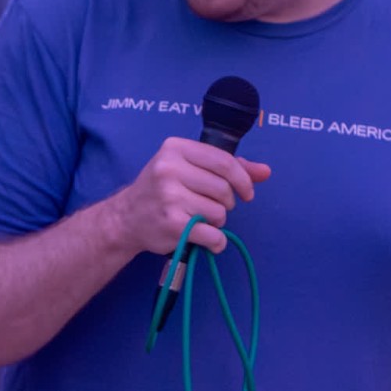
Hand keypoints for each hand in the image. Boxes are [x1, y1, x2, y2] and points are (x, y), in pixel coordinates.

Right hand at [113, 137, 271, 255]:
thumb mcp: (187, 168)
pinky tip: (205, 239)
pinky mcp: (173, 224)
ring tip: (198, 220)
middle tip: (211, 207)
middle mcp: (170, 169)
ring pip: (220, 213)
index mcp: (175, 148)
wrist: (125, 218)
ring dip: (216, 222)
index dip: (243, 180)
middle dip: (226, 203)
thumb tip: (266, 171)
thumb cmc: (160, 190)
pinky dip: (215, 242)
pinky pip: (213, 235)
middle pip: (224, 189)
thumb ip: (227, 167)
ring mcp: (170, 197)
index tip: (246, 192)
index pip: (224, 162)